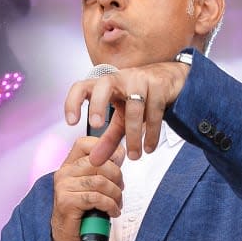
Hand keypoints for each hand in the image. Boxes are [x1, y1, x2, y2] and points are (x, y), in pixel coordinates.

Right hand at [50, 136, 124, 240]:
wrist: (66, 238)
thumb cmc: (82, 212)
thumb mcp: (93, 186)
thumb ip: (103, 169)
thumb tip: (119, 153)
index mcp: (69, 165)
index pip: (85, 143)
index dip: (104, 148)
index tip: (117, 161)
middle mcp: (64, 173)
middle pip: (99, 162)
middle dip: (117, 177)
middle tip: (120, 190)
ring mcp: (63, 186)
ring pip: (100, 181)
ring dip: (115, 194)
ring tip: (116, 203)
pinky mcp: (67, 201)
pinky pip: (96, 197)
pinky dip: (110, 205)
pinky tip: (112, 212)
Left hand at [64, 61, 189, 165]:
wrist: (170, 79)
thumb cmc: (140, 97)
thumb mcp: (121, 119)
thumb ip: (108, 139)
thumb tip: (95, 161)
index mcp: (105, 85)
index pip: (82, 87)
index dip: (73, 102)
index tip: (71, 122)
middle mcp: (120, 78)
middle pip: (104, 84)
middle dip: (98, 104)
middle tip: (96, 125)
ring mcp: (140, 80)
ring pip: (134, 106)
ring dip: (134, 134)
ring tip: (135, 156)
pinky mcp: (159, 85)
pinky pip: (154, 111)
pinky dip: (152, 132)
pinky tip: (149, 147)